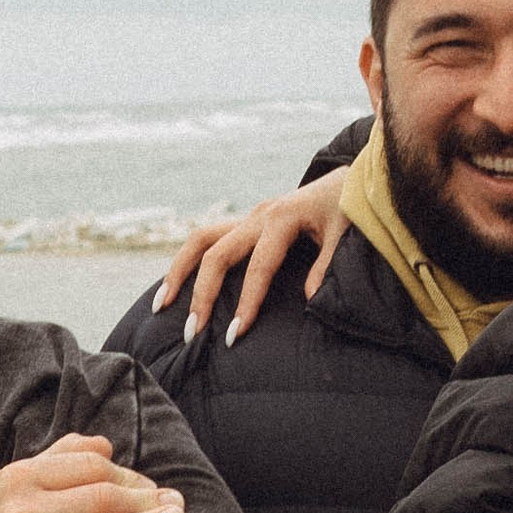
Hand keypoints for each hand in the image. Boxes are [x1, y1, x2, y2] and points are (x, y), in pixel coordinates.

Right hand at [0, 435, 186, 512]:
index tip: (152, 487)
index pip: (89, 466)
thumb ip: (57, 460)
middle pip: (102, 497)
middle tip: (176, 504)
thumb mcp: (10, 488)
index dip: (128, 476)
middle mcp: (20, 510)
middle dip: (146, 500)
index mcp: (16, 478)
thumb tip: (106, 445)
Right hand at [154, 171, 352, 342]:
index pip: (258, 267)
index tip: (233, 335)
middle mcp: (258, 216)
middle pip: (216, 253)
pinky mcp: (247, 221)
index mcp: (282, 218)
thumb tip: (309, 300)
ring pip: (200, 239)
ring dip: (179, 271)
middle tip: (191, 332)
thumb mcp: (345, 232)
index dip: (246, 303)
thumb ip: (327, 265)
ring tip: (161, 305)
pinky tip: (177, 286)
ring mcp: (249, 217)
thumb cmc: (350, 206)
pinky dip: (190, 261)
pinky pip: (209, 238)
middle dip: (201, 294)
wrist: (350, 177)